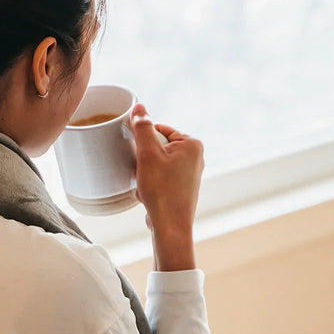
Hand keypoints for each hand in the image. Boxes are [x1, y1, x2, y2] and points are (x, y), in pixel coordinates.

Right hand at [128, 103, 203, 270]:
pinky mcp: (183, 187)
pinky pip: (161, 177)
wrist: (170, 226)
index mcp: (192, 144)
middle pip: (158, 146)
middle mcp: (196, 157)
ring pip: (157, 163)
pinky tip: (149, 194)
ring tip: (146, 185)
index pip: (159, 129)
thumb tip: (139, 107)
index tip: (138, 155)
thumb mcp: (148, 154)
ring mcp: (191, 173)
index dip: (143, 141)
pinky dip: (151, 183)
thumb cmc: (162, 191)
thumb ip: (143, 128)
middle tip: (142, 172)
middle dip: (144, 159)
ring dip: (145, 172)